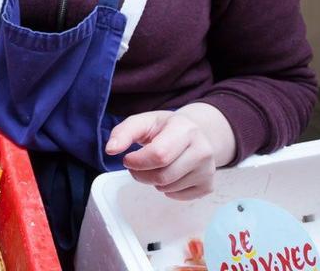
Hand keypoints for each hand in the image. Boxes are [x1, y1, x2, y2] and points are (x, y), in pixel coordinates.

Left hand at [104, 103, 234, 200]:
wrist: (195, 133)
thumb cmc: (165, 128)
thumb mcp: (144, 122)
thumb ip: (123, 132)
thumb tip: (110, 149)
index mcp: (185, 129)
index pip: (159, 155)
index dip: (137, 161)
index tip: (128, 158)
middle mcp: (202, 150)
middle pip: (162, 176)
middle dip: (141, 174)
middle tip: (136, 166)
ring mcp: (208, 170)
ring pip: (169, 188)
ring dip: (153, 181)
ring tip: (155, 167)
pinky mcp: (208, 186)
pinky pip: (178, 197)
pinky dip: (167, 189)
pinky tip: (169, 174)